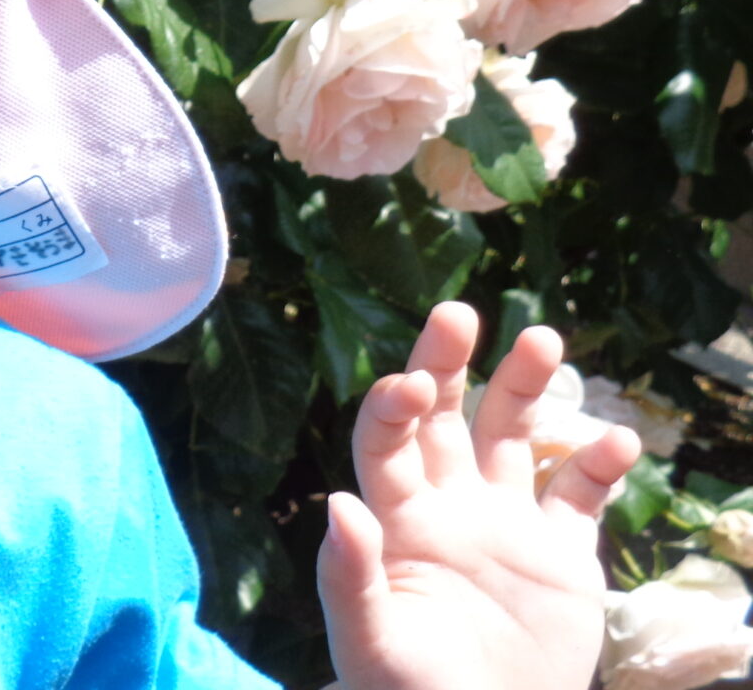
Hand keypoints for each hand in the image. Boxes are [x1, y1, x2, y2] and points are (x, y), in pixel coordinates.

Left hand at [320, 303, 639, 689]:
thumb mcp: (370, 644)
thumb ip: (351, 579)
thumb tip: (339, 506)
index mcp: (397, 517)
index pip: (387, 441)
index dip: (394, 406)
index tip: (410, 382)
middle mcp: (448, 504)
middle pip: (446, 415)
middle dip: (449, 363)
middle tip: (458, 313)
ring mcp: (505, 524)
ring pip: (512, 435)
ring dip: (525, 387)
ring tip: (543, 341)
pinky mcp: (560, 556)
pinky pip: (580, 496)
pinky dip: (598, 464)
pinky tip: (617, 441)